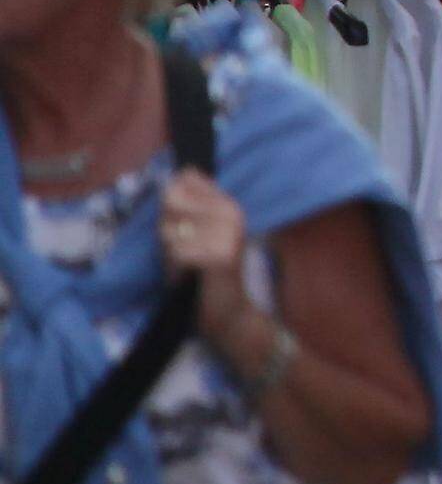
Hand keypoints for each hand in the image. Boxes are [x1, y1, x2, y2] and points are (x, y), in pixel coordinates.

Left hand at [156, 174, 261, 353]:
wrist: (227, 310)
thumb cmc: (204, 270)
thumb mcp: (198, 231)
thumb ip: (188, 203)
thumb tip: (179, 172)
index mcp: (229, 204)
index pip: (183, 180)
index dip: (172, 203)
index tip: (185, 224)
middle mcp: (232, 214)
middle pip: (171, 201)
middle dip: (168, 226)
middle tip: (184, 246)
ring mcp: (226, 234)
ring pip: (170, 228)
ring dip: (170, 249)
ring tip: (187, 261)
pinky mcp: (216, 256)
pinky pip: (175, 251)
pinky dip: (175, 265)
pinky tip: (189, 273)